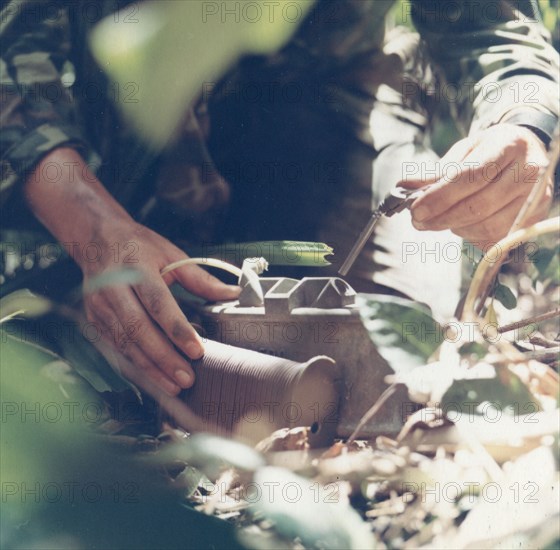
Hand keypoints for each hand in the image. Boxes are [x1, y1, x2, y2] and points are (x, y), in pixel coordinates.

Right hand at [80, 222, 239, 395]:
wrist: (96, 239)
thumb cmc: (139, 246)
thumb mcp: (171, 254)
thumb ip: (200, 278)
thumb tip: (232, 293)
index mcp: (135, 268)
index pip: (158, 304)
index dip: (177, 330)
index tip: (197, 351)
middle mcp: (112, 289)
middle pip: (138, 329)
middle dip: (163, 358)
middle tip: (186, 379)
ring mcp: (99, 306)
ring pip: (125, 344)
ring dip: (149, 369)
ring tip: (173, 386)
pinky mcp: (94, 320)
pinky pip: (115, 348)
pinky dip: (135, 365)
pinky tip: (153, 378)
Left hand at [400, 124, 552, 247]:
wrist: (524, 154)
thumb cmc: (488, 152)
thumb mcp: (463, 152)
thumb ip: (435, 172)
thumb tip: (403, 187)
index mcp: (508, 145)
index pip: (470, 176)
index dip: (439, 196)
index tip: (415, 209)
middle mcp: (529, 171)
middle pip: (478, 205)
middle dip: (441, 218)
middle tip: (418, 222)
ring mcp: (536, 198)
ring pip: (486, 226)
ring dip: (455, 227)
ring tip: (441, 220)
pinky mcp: (534, 220)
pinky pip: (495, 238)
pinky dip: (472, 236)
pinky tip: (461, 225)